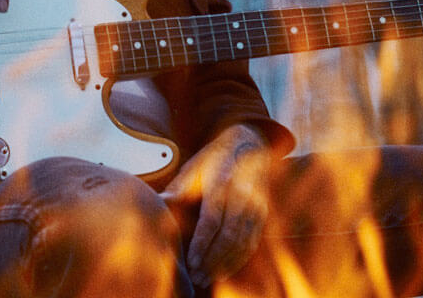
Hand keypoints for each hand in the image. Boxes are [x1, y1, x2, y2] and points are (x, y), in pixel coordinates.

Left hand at [160, 124, 270, 286]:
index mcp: (221, 182)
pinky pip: (253, 242)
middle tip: (197, 276)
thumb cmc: (215, 159)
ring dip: (226, 264)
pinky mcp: (262, 213)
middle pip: (229, 235)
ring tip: (207, 277)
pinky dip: (240, 259)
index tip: (191, 261)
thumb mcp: (194, 166)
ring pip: (243, 242)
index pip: (212, 219)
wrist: (247, 144)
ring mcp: (255, 204)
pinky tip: (226, 270)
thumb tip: (159, 202)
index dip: (203, 243)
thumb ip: (179, 187)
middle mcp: (241, 194)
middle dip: (213, 259)